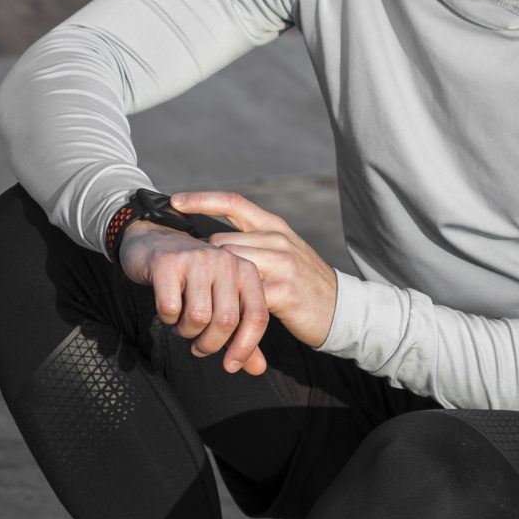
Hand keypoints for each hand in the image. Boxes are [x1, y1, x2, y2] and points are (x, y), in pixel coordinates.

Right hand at [120, 220, 273, 375]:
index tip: (231, 366)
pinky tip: (168, 310)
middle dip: (210, 344)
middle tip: (198, 347)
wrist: (154, 242)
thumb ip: (240, 336)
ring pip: (198, 317)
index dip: (245, 348)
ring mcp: (197, 259)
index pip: (257, 316)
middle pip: (226, 321)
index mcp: (246, 270)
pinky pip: (170, 309)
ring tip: (181, 324)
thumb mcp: (221, 304)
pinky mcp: (167, 263)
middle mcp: (226, 261)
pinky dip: (167, 318)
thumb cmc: (193, 280)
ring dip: (186, 331)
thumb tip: (257, 369)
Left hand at [170, 190, 337, 349]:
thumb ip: (254, 244)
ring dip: (210, 288)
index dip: (201, 199)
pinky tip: (220, 319)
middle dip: (202, 263)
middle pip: (220, 241)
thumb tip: (215, 245)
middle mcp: (276, 238)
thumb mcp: (284, 253)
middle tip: (189, 284)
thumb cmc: (305, 283)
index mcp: (274, 225)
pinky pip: (242, 295)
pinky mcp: (282, 290)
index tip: (175, 201)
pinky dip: (227, 307)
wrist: (343, 309)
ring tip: (199, 306)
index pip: (233, 202)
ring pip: (228, 265)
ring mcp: (281, 262)